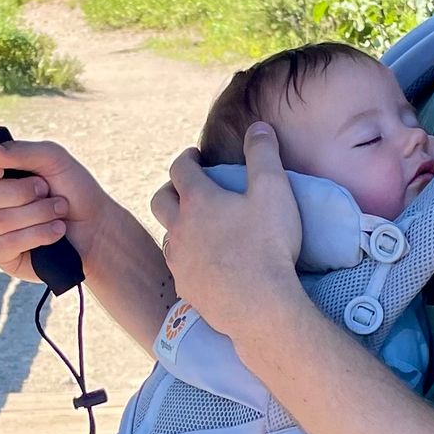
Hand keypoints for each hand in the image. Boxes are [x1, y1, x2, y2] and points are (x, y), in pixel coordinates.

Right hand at [0, 135, 111, 284]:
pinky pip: (3, 245)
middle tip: (47, 192)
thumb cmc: (73, 189)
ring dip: (35, 214)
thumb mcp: (54, 159)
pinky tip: (55, 232)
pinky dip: (36, 235)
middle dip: (22, 193)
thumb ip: (21, 151)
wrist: (95, 226)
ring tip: (58, 212)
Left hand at [151, 122, 303, 345]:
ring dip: (178, 225)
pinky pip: (179, 266)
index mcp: (197, 200)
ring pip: (167, 234)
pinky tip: (204, 262)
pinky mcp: (185, 287)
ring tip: (198, 226)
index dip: (187, 158)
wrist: (259, 306)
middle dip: (171, 189)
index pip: (180, 168)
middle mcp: (179, 228)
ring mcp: (179, 260)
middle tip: (187, 188)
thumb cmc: (268, 245)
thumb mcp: (274, 190)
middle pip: (160, 200)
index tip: (195, 156)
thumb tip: (257, 127)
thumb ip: (264, 154)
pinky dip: (187, 257)